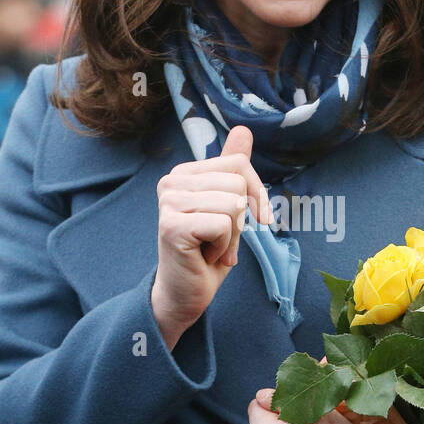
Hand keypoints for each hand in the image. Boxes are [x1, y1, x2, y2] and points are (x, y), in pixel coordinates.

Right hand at [151, 125, 272, 346]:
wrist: (185, 294)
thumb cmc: (207, 251)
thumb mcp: (227, 206)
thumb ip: (232, 169)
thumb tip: (243, 129)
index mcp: (184, 173)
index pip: (239, 164)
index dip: (255, 195)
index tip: (248, 219)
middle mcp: (171, 182)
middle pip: (238, 183)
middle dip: (240, 220)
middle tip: (218, 239)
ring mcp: (169, 202)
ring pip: (233, 204)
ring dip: (232, 235)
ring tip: (210, 247)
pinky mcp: (172, 225)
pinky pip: (223, 225)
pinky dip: (224, 246)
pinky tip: (204, 256)